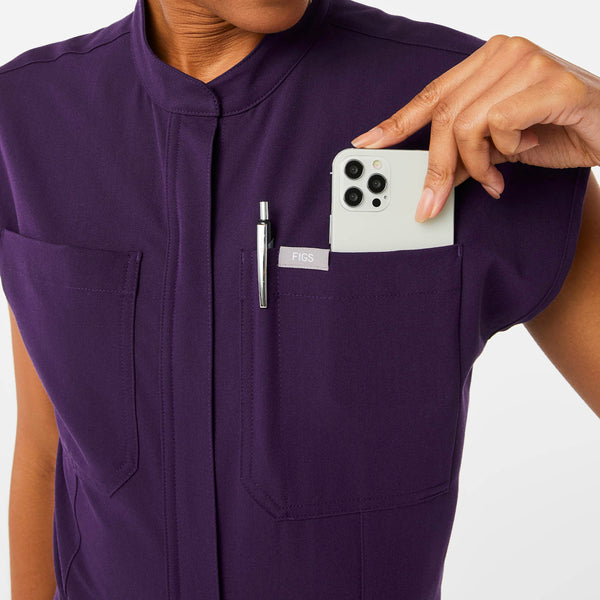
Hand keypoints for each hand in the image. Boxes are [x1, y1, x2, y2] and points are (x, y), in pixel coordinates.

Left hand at [350, 35, 599, 221]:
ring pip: (465, 124)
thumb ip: (465, 154)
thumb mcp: (500, 147)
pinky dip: (506, 151)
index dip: (395, 123)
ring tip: (496, 176)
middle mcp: (503, 52)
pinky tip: (528, 148)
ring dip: (476, 164)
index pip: (430, 95)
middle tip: (432, 201)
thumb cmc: (560, 130)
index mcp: (487, 61)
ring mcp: (525, 61)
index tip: (366, 143)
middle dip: (436, 167)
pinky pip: (498, 125)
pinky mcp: (547, 80)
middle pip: (442, 116)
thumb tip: (430, 178)